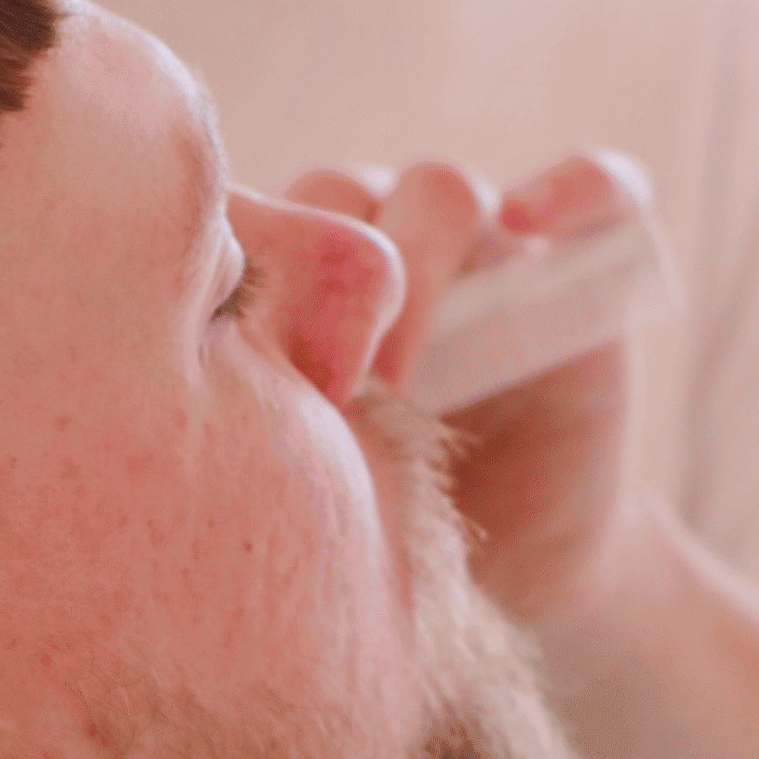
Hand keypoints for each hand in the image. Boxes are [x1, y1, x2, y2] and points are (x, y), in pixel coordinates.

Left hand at [285, 153, 642, 633]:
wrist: (514, 574)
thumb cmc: (390, 525)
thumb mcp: (315, 474)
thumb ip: (259, 410)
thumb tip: (159, 390)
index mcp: (312, 282)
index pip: (268, 217)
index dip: (257, 269)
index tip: (251, 366)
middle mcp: (393, 249)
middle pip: (348, 193)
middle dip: (328, 276)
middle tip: (325, 389)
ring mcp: (487, 253)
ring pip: (445, 190)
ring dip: (417, 260)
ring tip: (400, 379)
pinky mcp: (577, 268)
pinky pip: (599, 188)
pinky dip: (575, 184)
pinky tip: (532, 217)